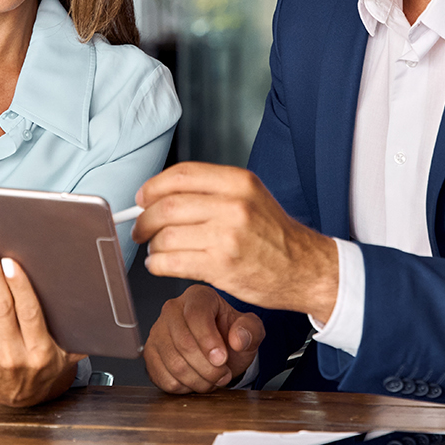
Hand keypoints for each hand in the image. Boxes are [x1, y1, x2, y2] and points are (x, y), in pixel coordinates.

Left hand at [0, 245, 84, 407]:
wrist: (19, 401)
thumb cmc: (45, 371)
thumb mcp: (69, 358)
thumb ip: (79, 336)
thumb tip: (95, 304)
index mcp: (40, 351)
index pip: (29, 313)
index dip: (19, 287)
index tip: (11, 264)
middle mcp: (14, 352)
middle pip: (2, 307)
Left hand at [132, 162, 338, 317]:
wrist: (304, 269)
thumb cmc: (275, 235)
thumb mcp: (251, 197)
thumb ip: (211, 192)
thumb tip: (161, 196)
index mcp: (239, 182)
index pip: (181, 175)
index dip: (153, 187)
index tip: (142, 198)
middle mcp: (233, 205)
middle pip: (167, 206)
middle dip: (144, 219)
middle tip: (140, 228)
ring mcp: (227, 237)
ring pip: (166, 236)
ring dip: (152, 245)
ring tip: (156, 250)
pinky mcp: (221, 266)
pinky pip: (171, 262)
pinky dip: (157, 264)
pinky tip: (161, 264)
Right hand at [144, 285, 264, 393]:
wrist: (217, 350)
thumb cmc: (231, 336)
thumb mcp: (250, 330)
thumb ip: (250, 330)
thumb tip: (238, 338)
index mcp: (198, 296)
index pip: (196, 315)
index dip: (209, 341)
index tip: (222, 359)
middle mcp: (172, 309)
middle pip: (183, 343)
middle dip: (208, 367)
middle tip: (223, 374)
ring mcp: (157, 331)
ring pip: (173, 363)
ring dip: (198, 380)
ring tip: (212, 379)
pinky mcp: (150, 353)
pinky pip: (162, 377)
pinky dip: (183, 387)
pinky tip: (195, 380)